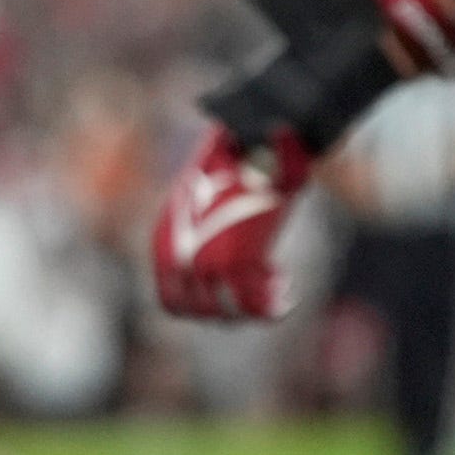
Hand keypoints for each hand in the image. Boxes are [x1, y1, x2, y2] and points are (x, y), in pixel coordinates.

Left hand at [146, 125, 316, 322]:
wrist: (251, 141)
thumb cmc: (235, 165)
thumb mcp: (208, 201)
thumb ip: (206, 236)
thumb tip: (214, 267)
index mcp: (165, 242)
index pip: (173, 301)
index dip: (202, 306)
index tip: (229, 295)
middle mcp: (179, 256)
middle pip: (200, 312)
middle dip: (230, 310)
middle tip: (256, 292)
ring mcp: (205, 260)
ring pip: (228, 313)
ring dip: (254, 306)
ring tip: (276, 285)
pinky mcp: (236, 259)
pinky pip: (255, 306)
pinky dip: (273, 306)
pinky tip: (288, 291)